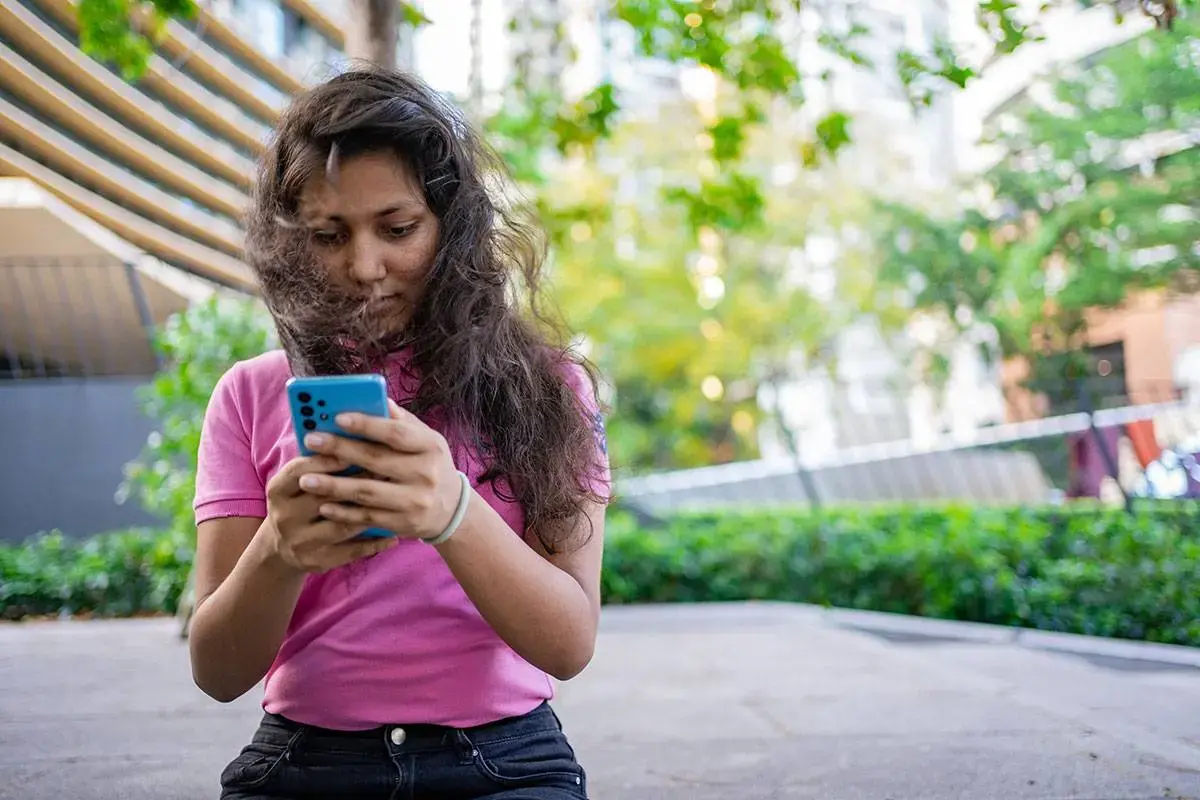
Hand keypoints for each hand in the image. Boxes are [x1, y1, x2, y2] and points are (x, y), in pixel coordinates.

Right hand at [264, 454, 399, 572]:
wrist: (282, 546)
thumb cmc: (302, 500)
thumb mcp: (301, 480)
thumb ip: (321, 459)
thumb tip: (356, 433)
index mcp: (278, 490)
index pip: (301, 470)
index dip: (328, 458)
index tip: (357, 445)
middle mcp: (285, 516)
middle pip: (325, 497)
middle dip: (358, 482)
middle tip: (388, 470)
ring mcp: (300, 541)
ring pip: (342, 525)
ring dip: (370, 511)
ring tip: (395, 498)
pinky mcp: (317, 561)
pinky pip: (351, 551)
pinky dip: (374, 543)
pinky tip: (393, 535)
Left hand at [297, 400, 465, 540]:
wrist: (452, 509)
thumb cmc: (430, 465)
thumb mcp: (426, 440)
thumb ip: (401, 421)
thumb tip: (376, 397)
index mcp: (430, 446)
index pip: (396, 433)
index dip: (367, 425)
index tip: (337, 417)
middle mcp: (426, 473)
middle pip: (376, 460)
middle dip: (340, 450)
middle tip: (311, 440)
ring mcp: (415, 501)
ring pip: (368, 492)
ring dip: (334, 485)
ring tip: (307, 479)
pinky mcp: (404, 523)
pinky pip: (368, 518)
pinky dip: (344, 512)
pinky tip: (324, 505)